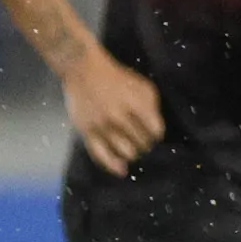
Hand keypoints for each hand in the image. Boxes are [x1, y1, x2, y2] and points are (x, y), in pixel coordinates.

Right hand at [61, 44, 161, 174]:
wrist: (84, 70)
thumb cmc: (118, 79)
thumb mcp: (144, 87)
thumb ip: (153, 109)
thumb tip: (156, 132)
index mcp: (137, 105)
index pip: (156, 132)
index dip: (156, 136)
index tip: (152, 135)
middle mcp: (120, 117)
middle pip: (142, 144)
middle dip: (145, 145)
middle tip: (142, 142)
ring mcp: (103, 126)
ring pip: (125, 152)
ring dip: (133, 154)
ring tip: (132, 149)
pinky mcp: (87, 131)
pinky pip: (101, 155)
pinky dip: (113, 165)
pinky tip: (122, 170)